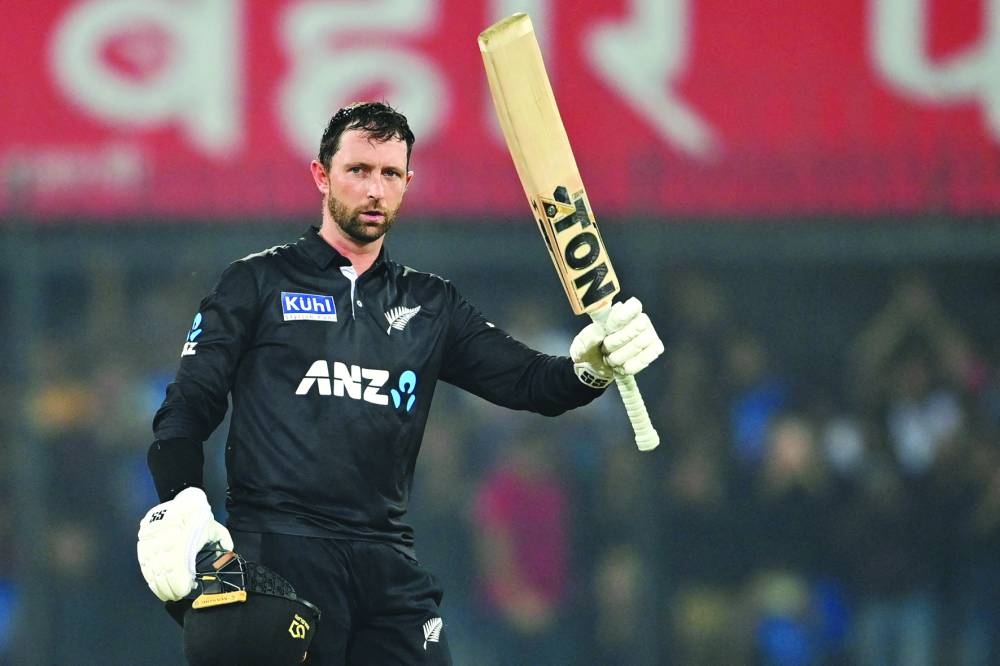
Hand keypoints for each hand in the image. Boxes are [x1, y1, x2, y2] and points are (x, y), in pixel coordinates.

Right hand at [136, 487, 232, 601]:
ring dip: (157, 583)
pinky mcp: (143, 537)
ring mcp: (151, 536)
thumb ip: (223, 541)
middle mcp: (164, 535)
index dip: (178, 580)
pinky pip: (143, 560)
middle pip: (162, 567)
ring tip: (165, 594)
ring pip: (150, 565)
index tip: (184, 590)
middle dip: (168, 586)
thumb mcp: (214, 527)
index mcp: (184, 533)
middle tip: (175, 597)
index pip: (176, 562)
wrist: (182, 499)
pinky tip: (154, 583)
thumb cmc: (200, 516)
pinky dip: (148, 574)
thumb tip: (228, 553)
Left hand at [570, 297, 663, 385]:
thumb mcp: (581, 345)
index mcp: (620, 312)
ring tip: (611, 359)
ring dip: (621, 357)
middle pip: (636, 326)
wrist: (598, 369)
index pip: (633, 306)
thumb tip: (599, 332)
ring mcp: (649, 333)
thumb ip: (587, 338)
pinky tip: (622, 366)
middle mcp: (639, 319)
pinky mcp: (655, 348)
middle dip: (616, 343)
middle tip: (605, 349)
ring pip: (640, 344)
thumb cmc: (591, 350)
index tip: (610, 328)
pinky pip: (646, 358)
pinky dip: (631, 366)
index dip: (624, 316)